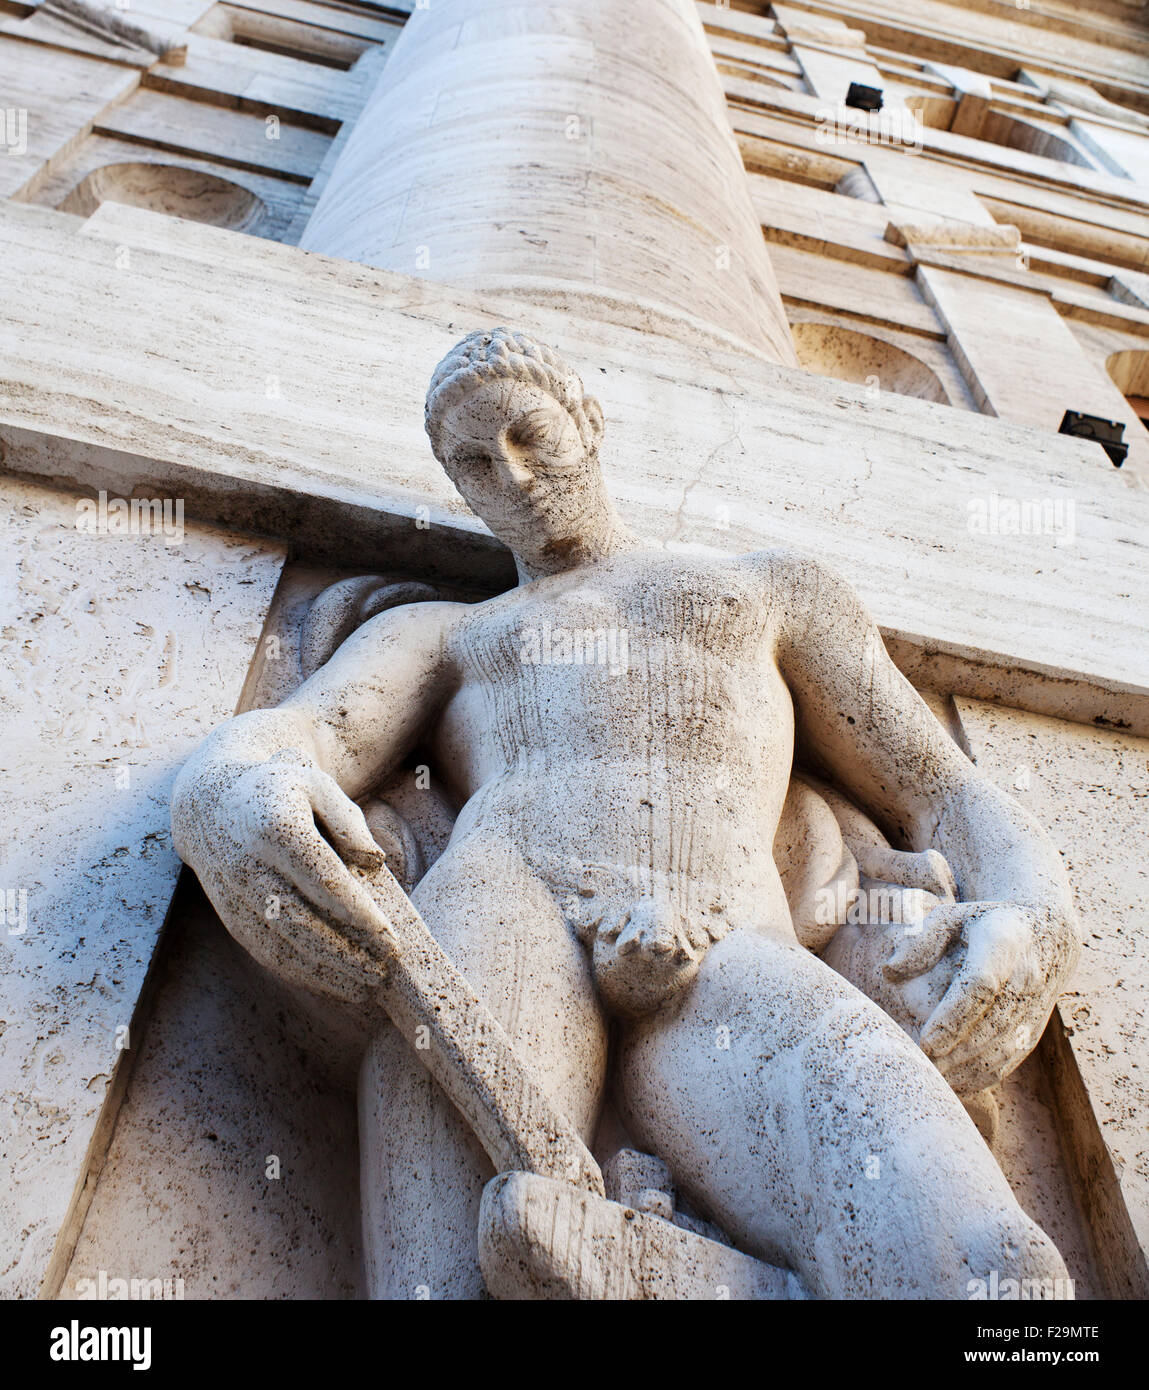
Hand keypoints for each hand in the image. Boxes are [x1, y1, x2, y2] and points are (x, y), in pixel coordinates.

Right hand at [172, 746, 397, 1003]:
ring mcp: (235, 896)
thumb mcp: (316, 784)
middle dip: (345, 953)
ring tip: (366, 986)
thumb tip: (374, 861)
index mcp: (275, 829)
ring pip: (282, 945)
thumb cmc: (279, 791)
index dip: (357, 913)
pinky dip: (301, 973)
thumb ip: (348, 820)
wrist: (210, 805)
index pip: (322, 880)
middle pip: (302, 921)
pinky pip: (266, 952)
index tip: (390, 938)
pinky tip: (334, 983)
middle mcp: (249, 866)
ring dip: (325, 972)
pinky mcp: (231, 917)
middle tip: (385, 970)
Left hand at [883, 900, 1079, 1092]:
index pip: (980, 986)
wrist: (1048, 936)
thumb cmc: (985, 924)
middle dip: (952, 1054)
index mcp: (1002, 944)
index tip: (926, 1043)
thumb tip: (890, 971)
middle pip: (988, 1028)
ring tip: (925, 1079)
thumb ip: (921, 942)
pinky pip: (1006, 1062)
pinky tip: (948, 1082)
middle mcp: (1025, 980)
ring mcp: (1033, 1010)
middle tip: (914, 1068)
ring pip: (999, 1052)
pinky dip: (977, 1078)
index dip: (954, 1017)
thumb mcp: (952, 918)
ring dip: (963, 1071)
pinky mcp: (1032, 1032)